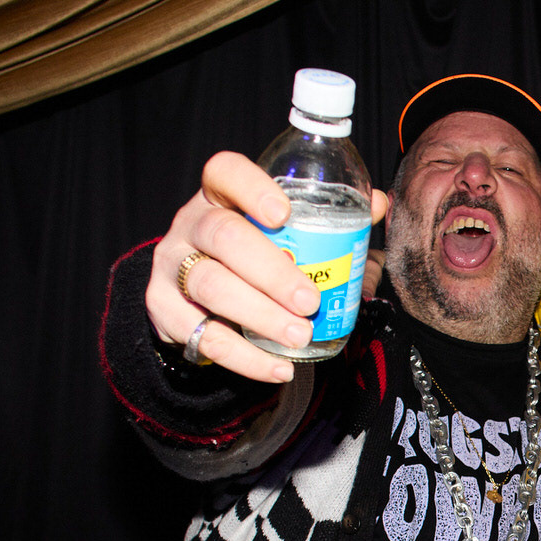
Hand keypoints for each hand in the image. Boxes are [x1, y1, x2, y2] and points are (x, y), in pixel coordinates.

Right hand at [147, 151, 389, 382]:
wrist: (198, 300)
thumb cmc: (255, 257)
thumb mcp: (286, 235)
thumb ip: (331, 223)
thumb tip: (377, 205)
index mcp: (221, 196)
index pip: (225, 172)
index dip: (251, 188)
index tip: (284, 213)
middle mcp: (191, 224)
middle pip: (223, 236)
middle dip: (271, 271)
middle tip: (310, 301)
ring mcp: (172, 265)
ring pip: (210, 285)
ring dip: (260, 315)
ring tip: (299, 336)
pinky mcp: (162, 309)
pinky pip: (203, 336)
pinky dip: (245, 357)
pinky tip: (278, 367)